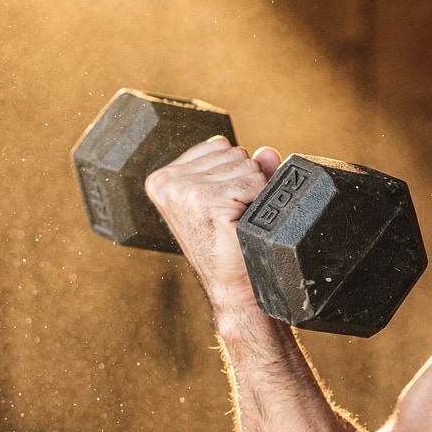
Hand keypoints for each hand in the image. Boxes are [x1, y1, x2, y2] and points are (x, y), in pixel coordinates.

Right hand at [144, 138, 280, 320]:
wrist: (233, 286)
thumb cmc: (230, 245)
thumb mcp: (230, 198)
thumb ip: (248, 169)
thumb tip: (268, 152)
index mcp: (164, 178)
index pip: (220, 146)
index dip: (235, 174)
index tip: (226, 205)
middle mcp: (168, 182)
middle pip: (235, 153)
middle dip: (245, 182)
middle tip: (234, 216)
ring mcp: (184, 191)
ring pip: (246, 165)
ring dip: (252, 193)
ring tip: (236, 220)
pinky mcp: (205, 202)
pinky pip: (253, 182)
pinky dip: (257, 201)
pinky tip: (241, 224)